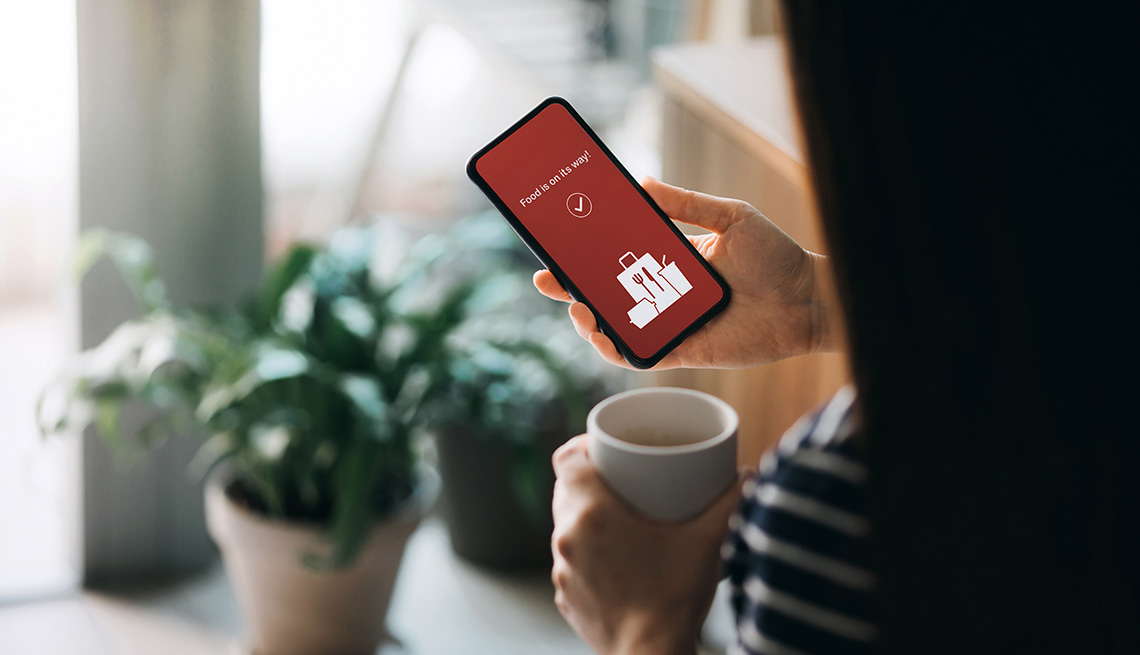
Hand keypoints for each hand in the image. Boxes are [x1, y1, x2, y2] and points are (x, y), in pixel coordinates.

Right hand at [534, 178, 837, 369]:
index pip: (618, 257)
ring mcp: (672, 324)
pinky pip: (641, 355)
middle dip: (571, 289)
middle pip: (607, 294)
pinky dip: (617, 349)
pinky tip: (603, 334)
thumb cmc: (777, 256)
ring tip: (578, 306)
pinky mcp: (684, 351)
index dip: (586, 254)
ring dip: (589, 321)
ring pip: (616, 327)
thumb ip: (687, 204)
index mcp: (672, 260)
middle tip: (546, 279)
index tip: (559, 243)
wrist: (810, 300)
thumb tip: (643, 184)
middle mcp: (666, 294)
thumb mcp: (730, 217)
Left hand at [551, 436, 747, 654]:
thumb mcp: (708, 543)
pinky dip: (588, 555)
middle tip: (623, 481)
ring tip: (622, 520)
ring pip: (566, 527)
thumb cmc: (674, 599)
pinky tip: (616, 560)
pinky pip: (570, 562)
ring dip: (588, 519)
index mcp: (592, 513)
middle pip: (565, 490)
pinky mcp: (565, 597)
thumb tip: (748, 477)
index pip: (566, 458)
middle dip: (591, 480)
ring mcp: (562, 570)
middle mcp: (567, 537)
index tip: (606, 450)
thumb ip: (730, 503)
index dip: (582, 446)